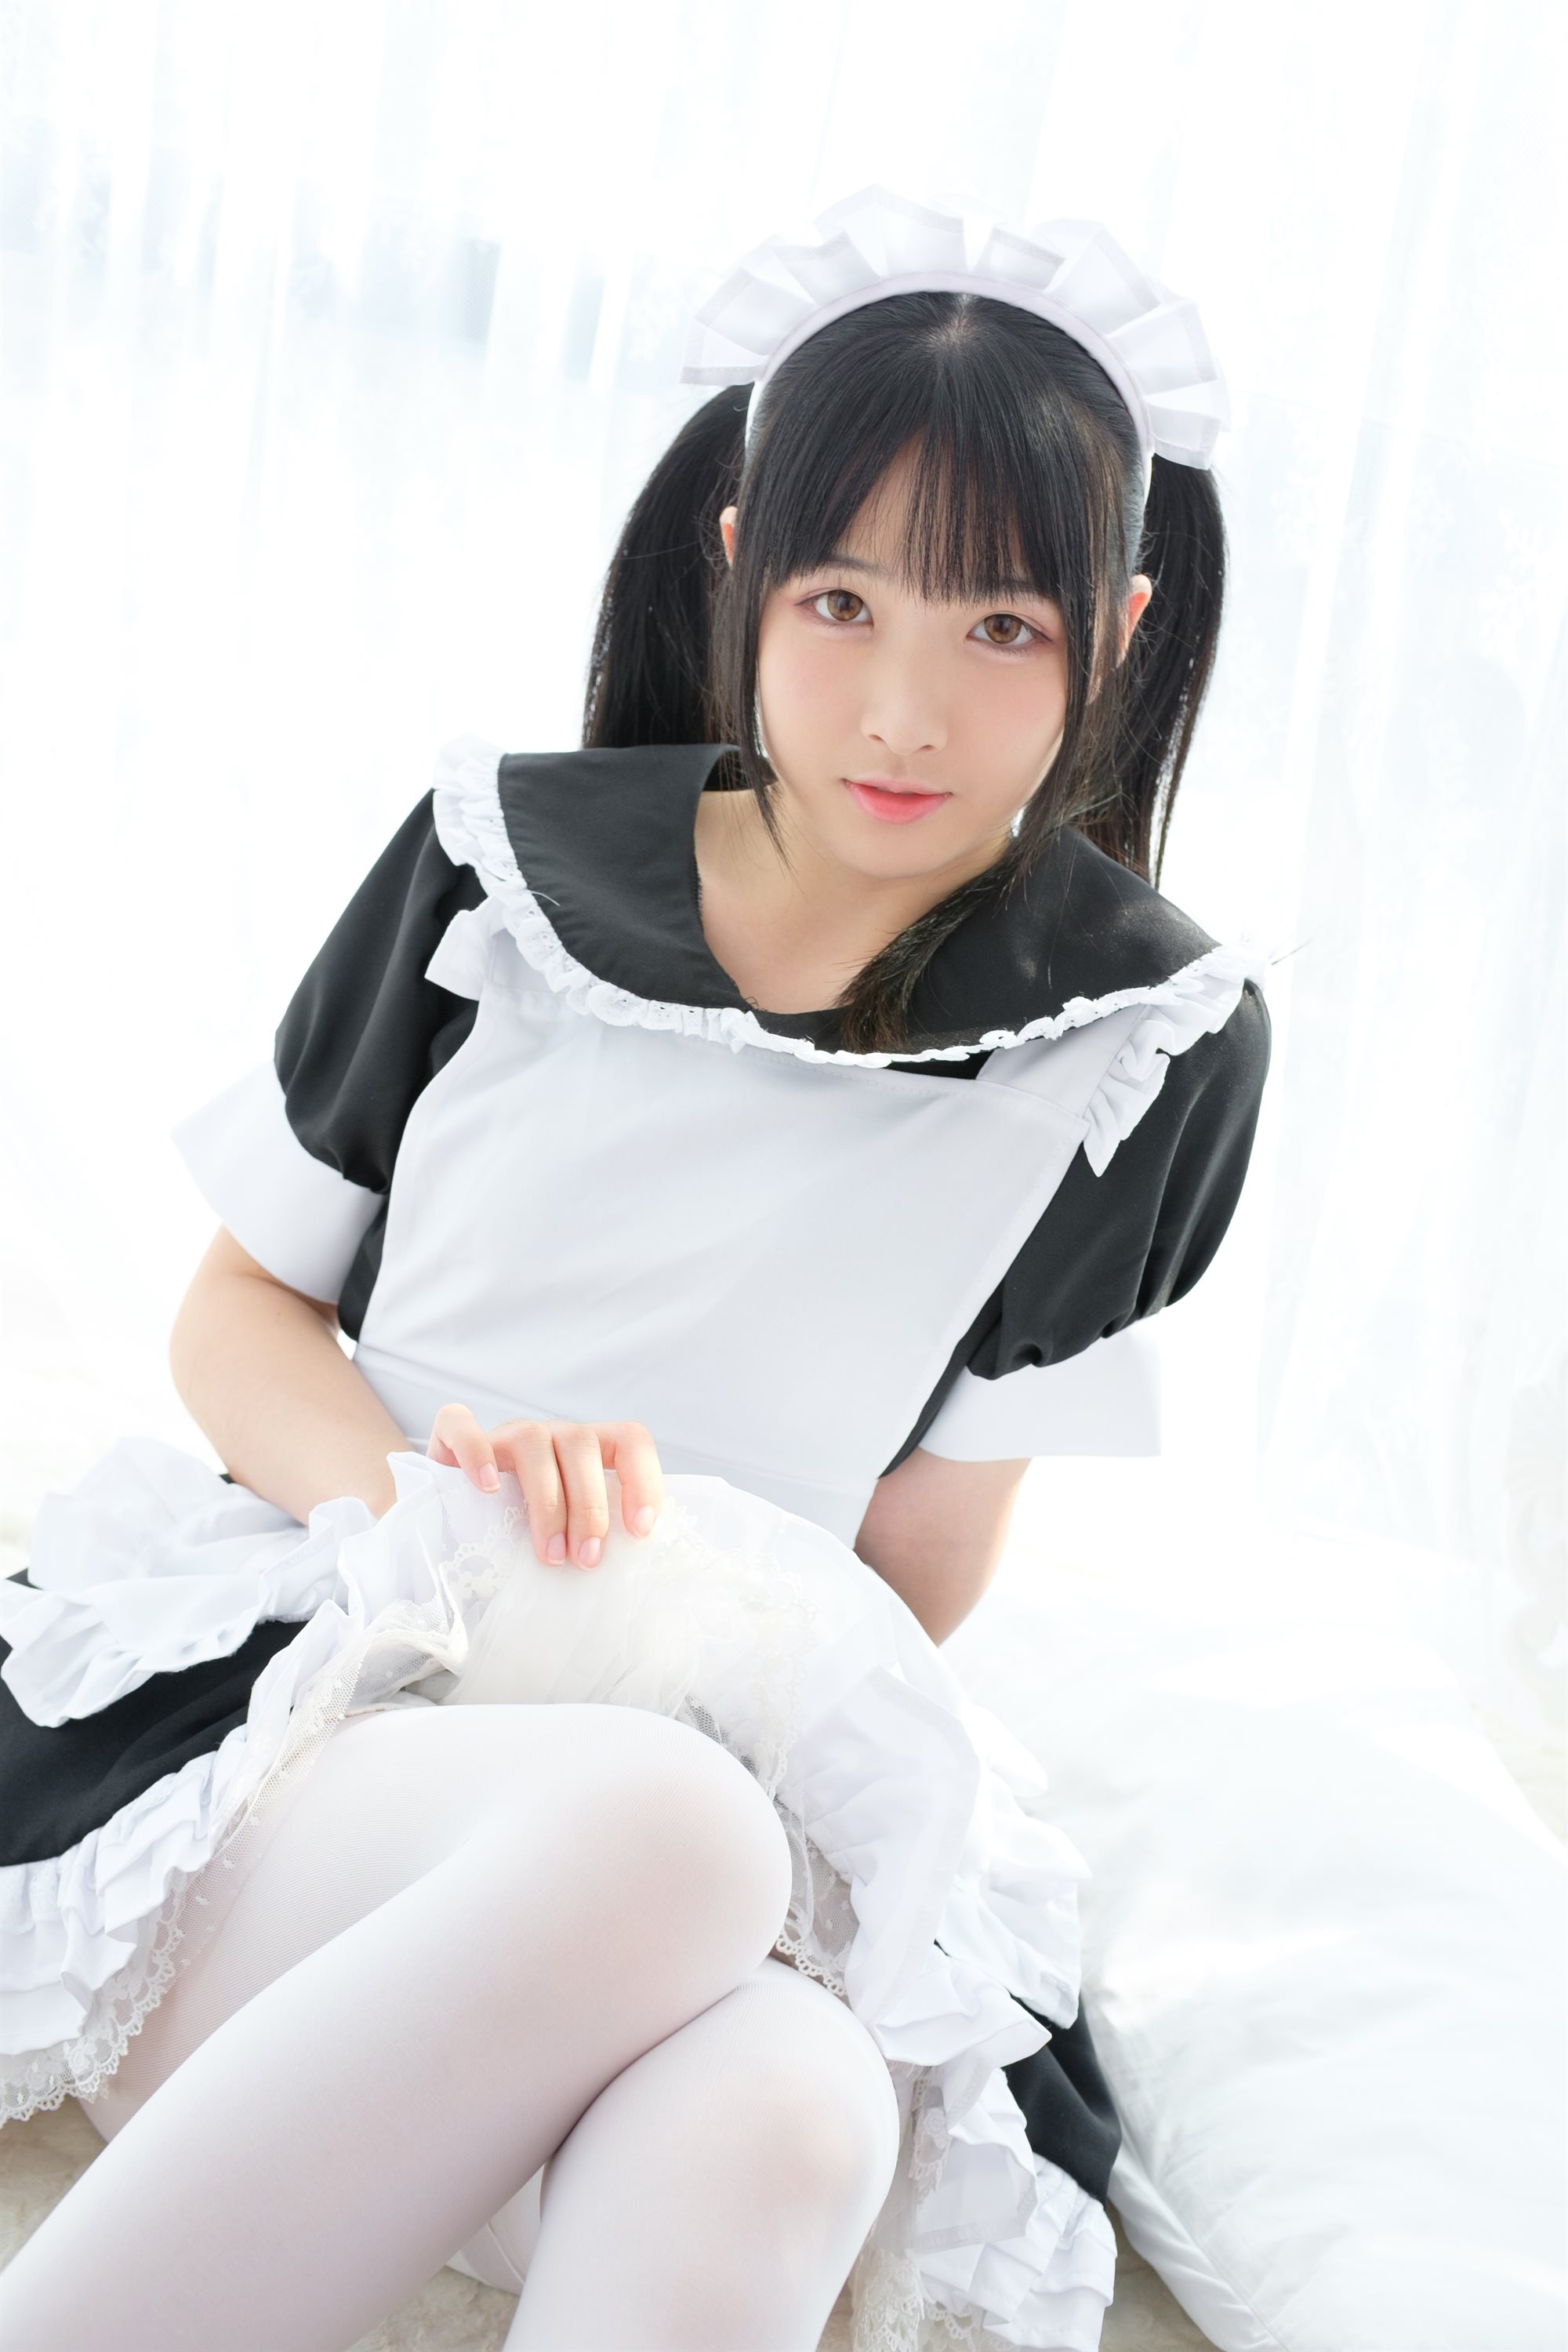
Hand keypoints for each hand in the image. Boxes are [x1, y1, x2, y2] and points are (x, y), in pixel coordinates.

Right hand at [426, 1407, 663, 1568]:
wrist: (449, 1513)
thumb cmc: (520, 1530)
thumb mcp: (566, 1532)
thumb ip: (592, 1538)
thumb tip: (624, 1581)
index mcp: (585, 1450)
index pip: (629, 1440)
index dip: (643, 1480)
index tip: (640, 1532)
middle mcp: (549, 1434)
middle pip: (582, 1444)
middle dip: (590, 1507)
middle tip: (587, 1561)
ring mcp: (503, 1432)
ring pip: (532, 1440)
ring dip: (546, 1501)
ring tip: (549, 1555)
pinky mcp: (452, 1436)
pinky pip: (461, 1426)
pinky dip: (476, 1453)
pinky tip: (486, 1489)